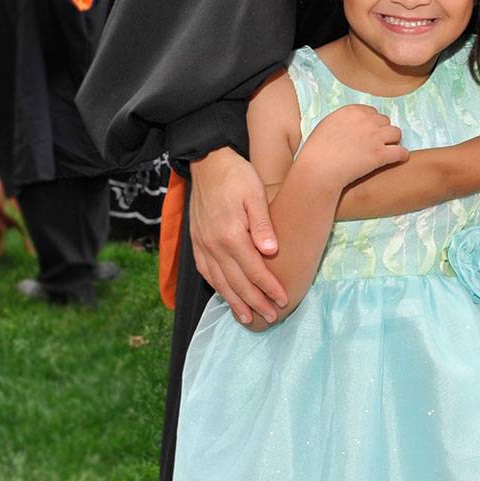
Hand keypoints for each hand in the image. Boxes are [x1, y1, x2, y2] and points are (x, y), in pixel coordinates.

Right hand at [190, 146, 286, 325]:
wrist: (208, 162)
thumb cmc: (237, 176)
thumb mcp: (256, 194)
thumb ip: (263, 225)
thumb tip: (271, 252)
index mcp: (231, 234)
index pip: (254, 270)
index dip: (269, 288)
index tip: (283, 301)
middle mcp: (214, 245)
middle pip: (237, 282)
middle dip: (255, 302)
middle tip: (271, 317)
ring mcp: (202, 245)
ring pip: (220, 282)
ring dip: (234, 302)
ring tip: (247, 318)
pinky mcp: (196, 242)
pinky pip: (206, 272)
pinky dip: (217, 288)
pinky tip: (225, 295)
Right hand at [299, 104, 407, 185]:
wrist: (318, 169)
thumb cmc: (316, 151)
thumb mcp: (326, 125)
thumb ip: (343, 121)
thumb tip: (350, 124)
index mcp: (352, 111)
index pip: (372, 112)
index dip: (372, 123)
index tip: (369, 133)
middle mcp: (366, 121)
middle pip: (385, 121)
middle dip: (382, 131)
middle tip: (378, 143)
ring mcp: (375, 137)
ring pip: (396, 133)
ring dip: (393, 141)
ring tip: (389, 150)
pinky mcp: (380, 154)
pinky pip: (401, 151)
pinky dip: (402, 155)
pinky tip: (400, 159)